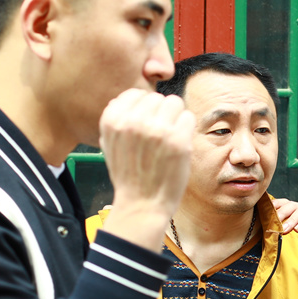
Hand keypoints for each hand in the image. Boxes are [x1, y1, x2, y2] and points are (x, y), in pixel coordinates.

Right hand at [98, 90, 195, 249]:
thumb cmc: (128, 175)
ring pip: (175, 103)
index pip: (135, 94)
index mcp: (113, 120)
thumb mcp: (109, 145)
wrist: (142, 204)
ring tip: (169, 139)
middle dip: (160, 114)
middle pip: (157, 97)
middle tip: (158, 137)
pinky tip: (178, 145)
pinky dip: (186, 129)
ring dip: (175, 118)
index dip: (143, 109)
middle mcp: (133, 121)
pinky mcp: (178, 140)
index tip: (146, 125)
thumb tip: (121, 99)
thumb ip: (116, 120)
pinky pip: (188, 117)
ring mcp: (157, 130)